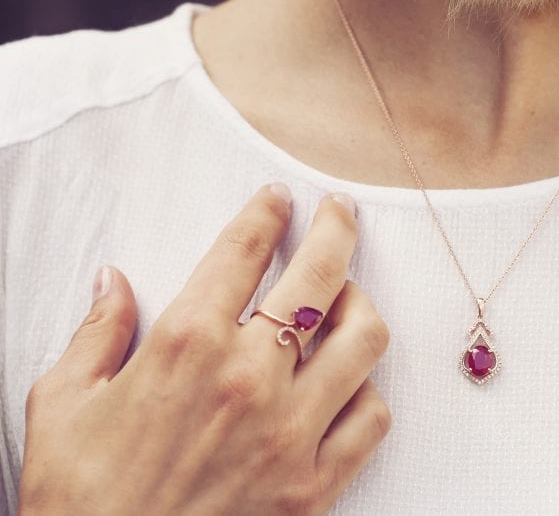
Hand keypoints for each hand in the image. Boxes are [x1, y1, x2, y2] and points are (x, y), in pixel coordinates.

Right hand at [17, 183, 390, 515]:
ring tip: (347, 302)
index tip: (279, 197)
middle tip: (339, 214)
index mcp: (185, 346)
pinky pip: (372, 417)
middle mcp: (248, 378)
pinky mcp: (315, 485)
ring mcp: (290, 432)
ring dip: (362, 308)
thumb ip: (95, 334)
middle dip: (337, 230)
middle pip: (321, 277)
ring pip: (365, 340)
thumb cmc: (79, 500)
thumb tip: (113, 280)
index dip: (266, 213)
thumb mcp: (62, 407)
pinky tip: (346, 386)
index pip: (243, 251)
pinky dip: (367, 392)